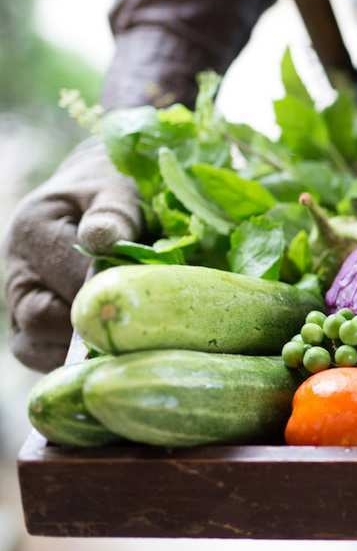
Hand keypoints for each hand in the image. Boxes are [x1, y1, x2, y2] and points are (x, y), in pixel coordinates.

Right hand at [3, 138, 140, 370]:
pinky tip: (113, 353)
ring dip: (79, 352)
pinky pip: (41, 354)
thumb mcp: (119, 189)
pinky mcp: (32, 322)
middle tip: (138, 332)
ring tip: (126, 346)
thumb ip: (114, 213)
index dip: (106, 296)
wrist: (102, 192)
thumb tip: (103, 239)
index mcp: (32, 230)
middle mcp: (17, 269)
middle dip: (90, 328)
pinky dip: (73, 360)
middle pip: (40, 320)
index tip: (145, 305)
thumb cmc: (116, 189)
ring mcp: (20, 300)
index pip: (65, 278)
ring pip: (34, 346)